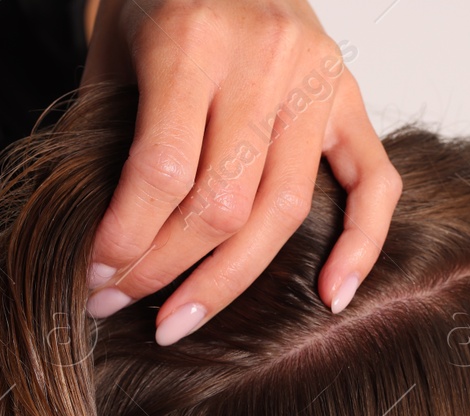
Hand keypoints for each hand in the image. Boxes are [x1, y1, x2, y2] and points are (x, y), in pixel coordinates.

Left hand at [81, 0, 401, 344]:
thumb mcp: (112, 53)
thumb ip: (112, 140)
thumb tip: (107, 248)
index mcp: (193, 41)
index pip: (162, 173)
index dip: (125, 239)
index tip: (95, 274)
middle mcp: (265, 59)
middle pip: (222, 205)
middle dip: (164, 269)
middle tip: (119, 302)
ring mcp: (318, 79)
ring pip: (282, 211)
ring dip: (227, 280)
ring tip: (180, 320)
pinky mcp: (350, 95)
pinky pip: (374, 181)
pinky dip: (360, 245)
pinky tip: (330, 296)